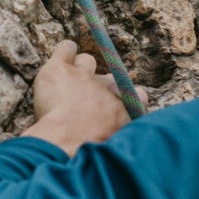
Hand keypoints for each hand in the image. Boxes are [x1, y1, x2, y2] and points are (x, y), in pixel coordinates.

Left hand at [22, 40, 131, 154]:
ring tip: (69, 78)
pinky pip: (66, 48)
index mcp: (123, 107)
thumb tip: (135, 121)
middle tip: (88, 100)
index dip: (132, 98)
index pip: (138, 96)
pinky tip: (64, 56)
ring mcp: (83, 75)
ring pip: (87, 61)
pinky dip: (66, 50)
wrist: (67, 142)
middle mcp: (106, 87)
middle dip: (103, 85)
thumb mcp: (117, 144)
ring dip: (82, 67)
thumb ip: (126, 131)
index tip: (122, 105)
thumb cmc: (89, 150)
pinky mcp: (59, 68)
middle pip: (109, 78)